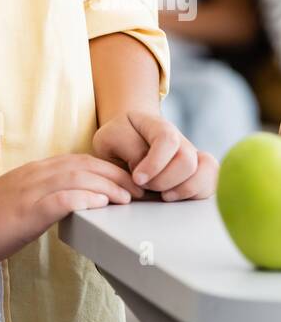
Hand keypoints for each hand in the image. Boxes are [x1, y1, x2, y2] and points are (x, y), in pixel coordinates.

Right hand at [0, 153, 147, 267]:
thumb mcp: (20, 200)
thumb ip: (43, 195)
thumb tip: (72, 202)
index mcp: (35, 172)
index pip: (79, 161)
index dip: (107, 169)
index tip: (128, 181)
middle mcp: (35, 175)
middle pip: (83, 166)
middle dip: (115, 175)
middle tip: (139, 189)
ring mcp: (29, 192)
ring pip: (75, 179)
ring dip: (106, 187)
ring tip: (128, 198)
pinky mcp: (25, 212)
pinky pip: (59, 200)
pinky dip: (82, 199)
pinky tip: (99, 206)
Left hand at [92, 109, 218, 200]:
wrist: (127, 142)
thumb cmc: (117, 141)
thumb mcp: (110, 138)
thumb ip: (127, 148)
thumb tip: (145, 171)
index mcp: (156, 124)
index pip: (167, 139)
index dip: (155, 163)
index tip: (137, 178)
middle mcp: (179, 139)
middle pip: (187, 159)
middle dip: (164, 180)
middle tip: (146, 186)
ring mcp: (192, 155)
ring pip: (204, 171)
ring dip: (181, 190)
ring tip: (162, 194)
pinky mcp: (198, 173)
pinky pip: (211, 183)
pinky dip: (195, 194)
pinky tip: (174, 196)